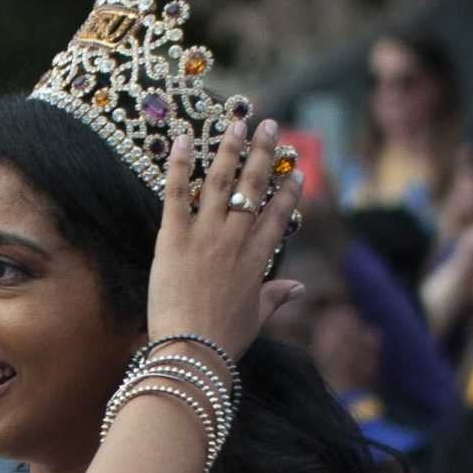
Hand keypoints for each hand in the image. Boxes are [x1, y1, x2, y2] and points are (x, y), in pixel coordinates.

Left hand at [146, 119, 305, 364]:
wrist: (192, 350)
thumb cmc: (223, 340)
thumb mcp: (255, 318)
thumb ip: (276, 297)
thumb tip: (298, 288)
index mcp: (258, 259)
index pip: (278, 216)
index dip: (288, 192)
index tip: (296, 171)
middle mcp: (236, 240)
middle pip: (254, 187)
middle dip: (263, 154)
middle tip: (269, 127)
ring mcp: (206, 236)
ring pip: (222, 182)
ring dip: (231, 149)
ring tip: (237, 122)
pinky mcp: (174, 239)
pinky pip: (178, 194)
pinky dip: (179, 166)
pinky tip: (182, 140)